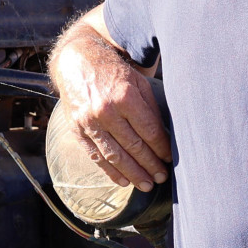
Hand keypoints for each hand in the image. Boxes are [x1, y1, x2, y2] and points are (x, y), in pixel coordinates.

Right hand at [50, 15, 170, 190]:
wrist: (77, 61)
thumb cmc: (113, 71)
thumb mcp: (137, 83)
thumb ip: (150, 109)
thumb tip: (163, 138)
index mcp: (125, 97)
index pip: (149, 131)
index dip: (161, 148)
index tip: (170, 159)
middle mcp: (106, 111)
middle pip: (133, 146)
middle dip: (149, 165)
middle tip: (161, 178)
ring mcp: (89, 122)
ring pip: (114, 156)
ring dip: (132, 174)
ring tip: (146, 185)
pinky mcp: (77, 129)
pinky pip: (95, 156)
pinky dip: (109, 171)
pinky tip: (123, 181)